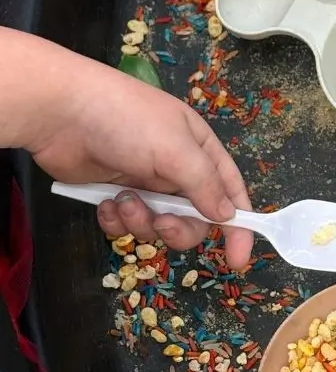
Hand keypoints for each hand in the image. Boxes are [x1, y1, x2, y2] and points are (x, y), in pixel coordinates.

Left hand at [8, 33, 251, 267]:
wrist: (61, 112)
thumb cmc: (128, 121)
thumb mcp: (176, 150)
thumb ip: (205, 186)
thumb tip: (228, 216)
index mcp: (200, 151)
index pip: (229, 192)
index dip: (238, 225)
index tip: (238, 258)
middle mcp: (177, 169)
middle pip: (193, 218)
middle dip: (178, 227)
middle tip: (161, 223)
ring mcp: (145, 183)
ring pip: (158, 224)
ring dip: (141, 220)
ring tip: (122, 201)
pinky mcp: (114, 194)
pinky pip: (126, 224)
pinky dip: (117, 220)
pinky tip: (105, 203)